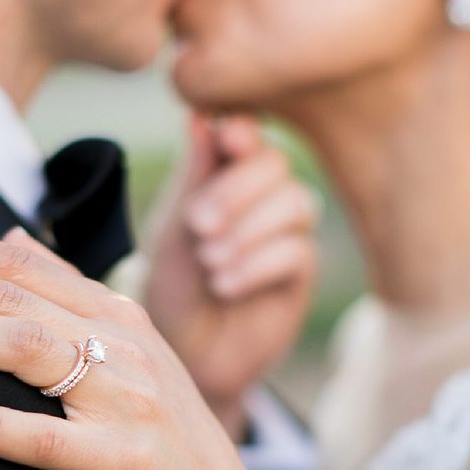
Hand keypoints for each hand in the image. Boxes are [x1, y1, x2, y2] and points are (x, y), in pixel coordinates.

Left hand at [0, 230, 275, 469]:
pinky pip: (46, 440)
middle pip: (13, 296)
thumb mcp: (129, 354)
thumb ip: (72, 295)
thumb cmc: (162, 441)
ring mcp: (130, 402)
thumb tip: (11, 235)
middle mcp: (127, 348)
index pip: (21, 263)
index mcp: (122, 317)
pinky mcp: (126, 462)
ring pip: (26, 348)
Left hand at [143, 114, 318, 437]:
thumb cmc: (169, 287)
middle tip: (198, 224)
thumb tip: (202, 112)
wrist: (183, 356)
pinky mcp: (301, 272)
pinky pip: (297, 250)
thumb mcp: (171, 226)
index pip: (249, 132)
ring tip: (209, 262)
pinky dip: (256, 265)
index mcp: (226, 174)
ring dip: (246, 231)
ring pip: (294, 203)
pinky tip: (226, 285)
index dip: (244, 130)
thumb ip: (194, 174)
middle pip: (277, 164)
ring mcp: (287, 233)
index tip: (228, 136)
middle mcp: (263, 197)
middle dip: (237, 191)